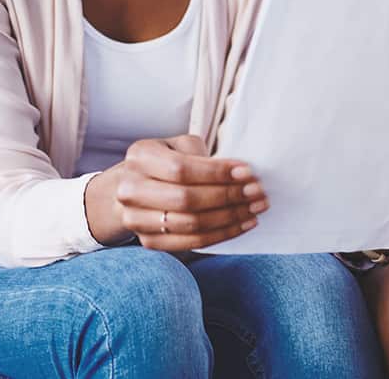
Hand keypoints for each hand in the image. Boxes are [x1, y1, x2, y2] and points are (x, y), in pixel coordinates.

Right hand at [86, 134, 264, 251]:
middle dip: (227, 196)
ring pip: (190, 224)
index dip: (216, 173)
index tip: (247, 173)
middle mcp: (130, 188)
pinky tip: (241, 224)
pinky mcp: (148, 241)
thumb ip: (202, 155)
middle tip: (257, 192)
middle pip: (185, 199)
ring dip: (229, 218)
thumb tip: (239, 174)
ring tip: (254, 209)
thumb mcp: (178, 145)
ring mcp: (136, 218)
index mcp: (140, 156)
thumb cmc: (165, 161)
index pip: (181, 169)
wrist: (133, 187)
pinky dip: (221, 235)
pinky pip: (191, 243)